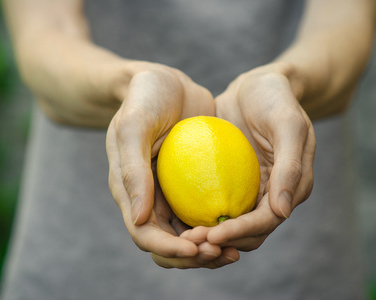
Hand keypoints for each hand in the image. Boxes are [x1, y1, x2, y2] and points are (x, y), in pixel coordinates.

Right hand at [106, 61, 238, 267]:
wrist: (164, 80)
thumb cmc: (144, 98)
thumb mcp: (134, 125)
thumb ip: (133, 169)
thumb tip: (140, 218)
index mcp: (129, 191)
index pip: (145, 234)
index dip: (169, 249)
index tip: (198, 247)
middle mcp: (149, 198)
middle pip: (169, 244)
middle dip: (195, 256)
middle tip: (225, 252)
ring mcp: (172, 193)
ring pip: (191, 234)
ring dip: (212, 246)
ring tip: (238, 247)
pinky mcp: (194, 184)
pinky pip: (208, 211)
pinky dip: (222, 223)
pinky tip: (246, 222)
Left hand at [186, 64, 315, 251]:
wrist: (258, 85)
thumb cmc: (277, 100)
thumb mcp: (289, 125)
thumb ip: (290, 166)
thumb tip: (281, 212)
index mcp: (292, 189)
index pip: (266, 221)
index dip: (240, 232)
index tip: (211, 234)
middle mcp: (272, 195)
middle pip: (247, 233)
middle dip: (221, 242)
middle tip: (189, 241)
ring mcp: (250, 189)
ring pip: (229, 224)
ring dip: (207, 234)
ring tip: (181, 236)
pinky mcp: (230, 181)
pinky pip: (213, 202)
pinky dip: (199, 214)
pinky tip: (175, 215)